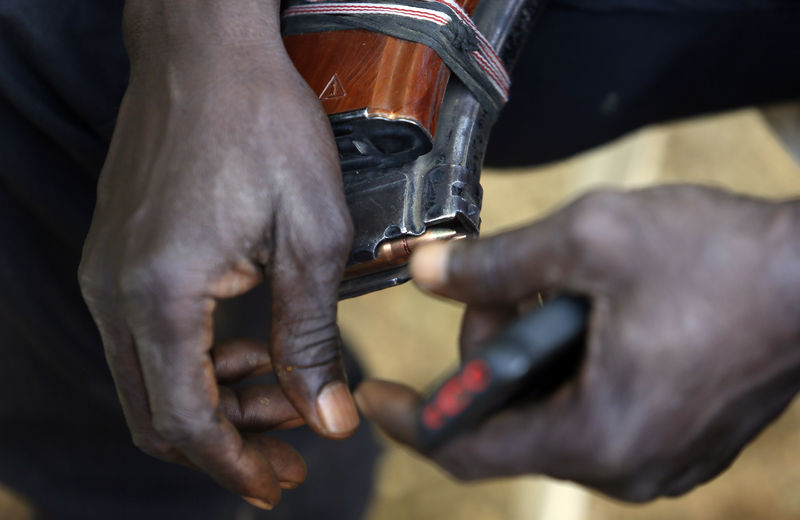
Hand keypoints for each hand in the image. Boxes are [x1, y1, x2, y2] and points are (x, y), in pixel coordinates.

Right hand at [78, 0, 356, 508]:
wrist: (207, 51)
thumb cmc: (264, 127)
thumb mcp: (312, 236)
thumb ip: (313, 336)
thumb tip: (328, 418)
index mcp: (162, 294)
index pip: (187, 420)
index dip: (233, 465)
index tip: (276, 485)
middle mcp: (116, 292)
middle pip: (158, 413)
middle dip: (227, 444)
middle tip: (290, 451)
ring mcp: (108, 272)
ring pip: (151, 380)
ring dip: (217, 403)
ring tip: (284, 395)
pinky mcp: (118, 255)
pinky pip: (147, 338)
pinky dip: (199, 362)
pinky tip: (249, 348)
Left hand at [355, 185, 799, 500]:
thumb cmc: (721, 258)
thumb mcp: (591, 240)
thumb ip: (495, 263)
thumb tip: (426, 272)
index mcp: (599, 432)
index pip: (467, 448)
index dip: (411, 421)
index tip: (373, 399)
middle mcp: (628, 467)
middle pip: (509, 424)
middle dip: (488, 352)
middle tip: (502, 285)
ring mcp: (657, 459)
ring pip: (550, 416)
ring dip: (531, 355)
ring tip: (557, 289)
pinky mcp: (677, 440)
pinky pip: (591, 414)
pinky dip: (569, 368)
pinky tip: (589, 314)